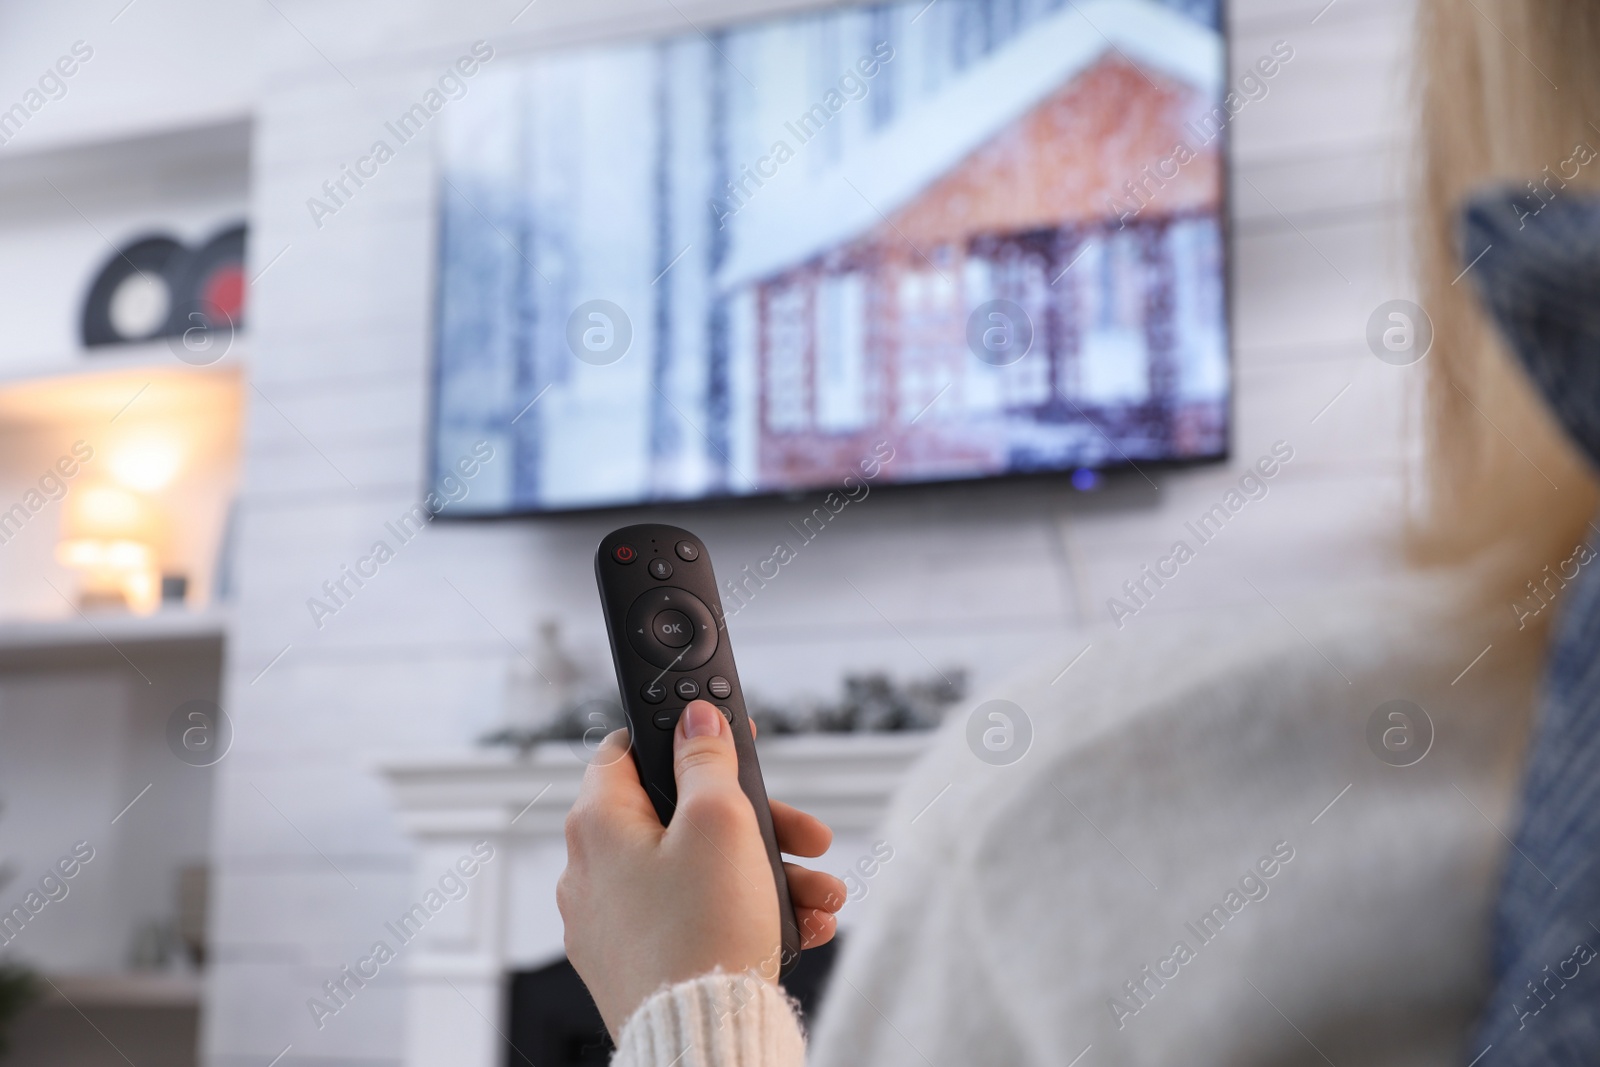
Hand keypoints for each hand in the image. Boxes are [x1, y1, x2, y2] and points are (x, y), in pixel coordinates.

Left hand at [558, 700, 846, 1037]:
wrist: (702, 1040)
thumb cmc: (704, 933)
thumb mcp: (721, 821)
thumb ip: (707, 759)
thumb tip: (695, 719)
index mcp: (598, 823)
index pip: (628, 748)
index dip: (684, 736)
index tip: (729, 738)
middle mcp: (593, 870)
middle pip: (681, 817)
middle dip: (758, 824)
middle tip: (805, 835)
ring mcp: (613, 921)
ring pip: (698, 871)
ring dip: (766, 873)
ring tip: (819, 895)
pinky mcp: (636, 960)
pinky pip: (694, 916)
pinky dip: (743, 913)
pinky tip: (799, 924)